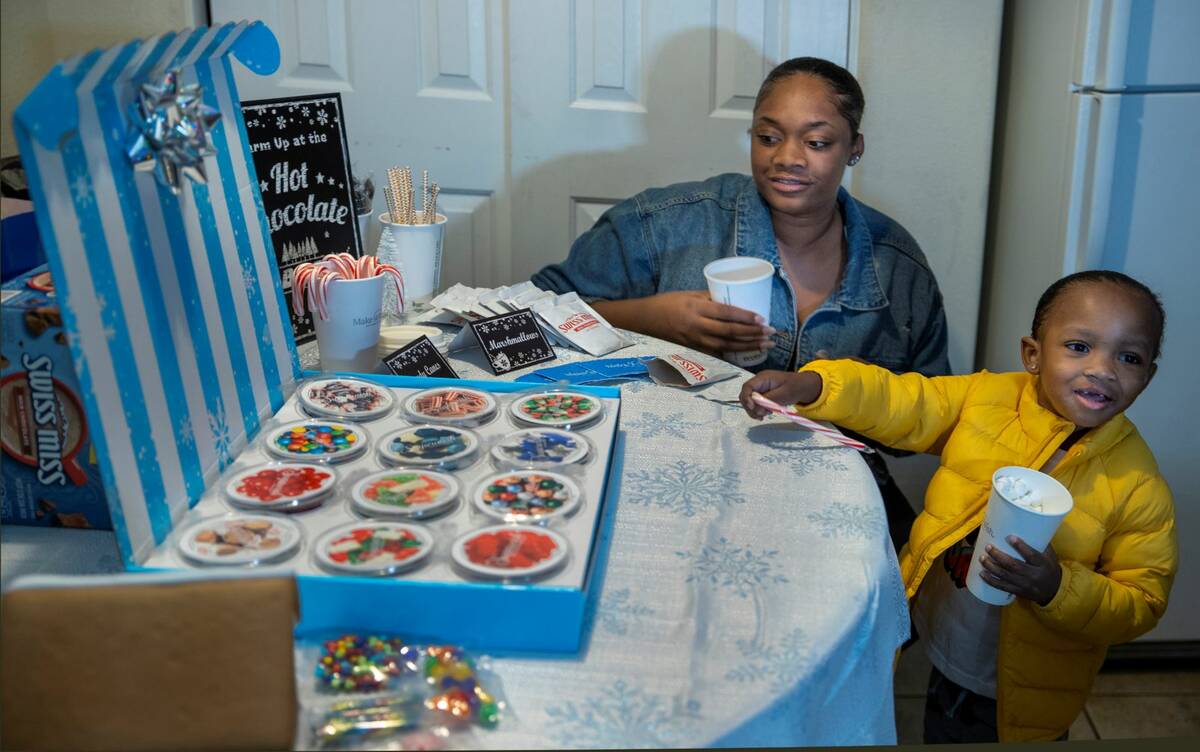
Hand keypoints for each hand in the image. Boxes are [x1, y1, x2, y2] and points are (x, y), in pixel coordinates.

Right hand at [642, 291, 775, 355]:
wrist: (647, 319)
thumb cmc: (668, 302)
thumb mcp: (689, 294)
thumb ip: (710, 298)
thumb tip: (733, 300)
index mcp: (697, 308)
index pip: (726, 313)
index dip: (745, 317)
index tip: (762, 318)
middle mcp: (697, 326)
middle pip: (730, 332)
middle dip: (753, 334)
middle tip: (771, 333)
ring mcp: (696, 340)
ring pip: (727, 345)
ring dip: (748, 346)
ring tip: (766, 345)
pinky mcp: (694, 349)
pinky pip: (718, 352)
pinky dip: (734, 353)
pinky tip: (748, 353)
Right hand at [739, 370, 822, 418]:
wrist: (804, 386)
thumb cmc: (796, 387)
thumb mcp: (784, 394)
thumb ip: (769, 400)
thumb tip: (756, 408)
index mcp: (763, 378)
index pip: (747, 387)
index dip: (746, 398)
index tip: (753, 408)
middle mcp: (759, 383)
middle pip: (746, 395)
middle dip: (751, 407)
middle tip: (761, 415)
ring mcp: (761, 389)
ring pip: (749, 402)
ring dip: (755, 410)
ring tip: (766, 414)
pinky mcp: (763, 396)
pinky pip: (756, 404)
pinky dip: (759, 410)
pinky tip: (766, 413)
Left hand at [978, 536, 1062, 605]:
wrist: (1054, 590)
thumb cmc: (1050, 568)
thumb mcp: (1050, 556)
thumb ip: (1040, 543)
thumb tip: (1027, 525)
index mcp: (1043, 564)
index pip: (1032, 555)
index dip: (1021, 546)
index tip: (1010, 537)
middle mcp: (1034, 575)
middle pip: (1014, 565)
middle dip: (998, 556)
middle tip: (988, 547)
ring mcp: (1025, 584)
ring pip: (1005, 575)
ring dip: (991, 566)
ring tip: (982, 557)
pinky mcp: (1018, 591)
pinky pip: (1003, 587)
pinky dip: (991, 581)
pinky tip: (982, 574)